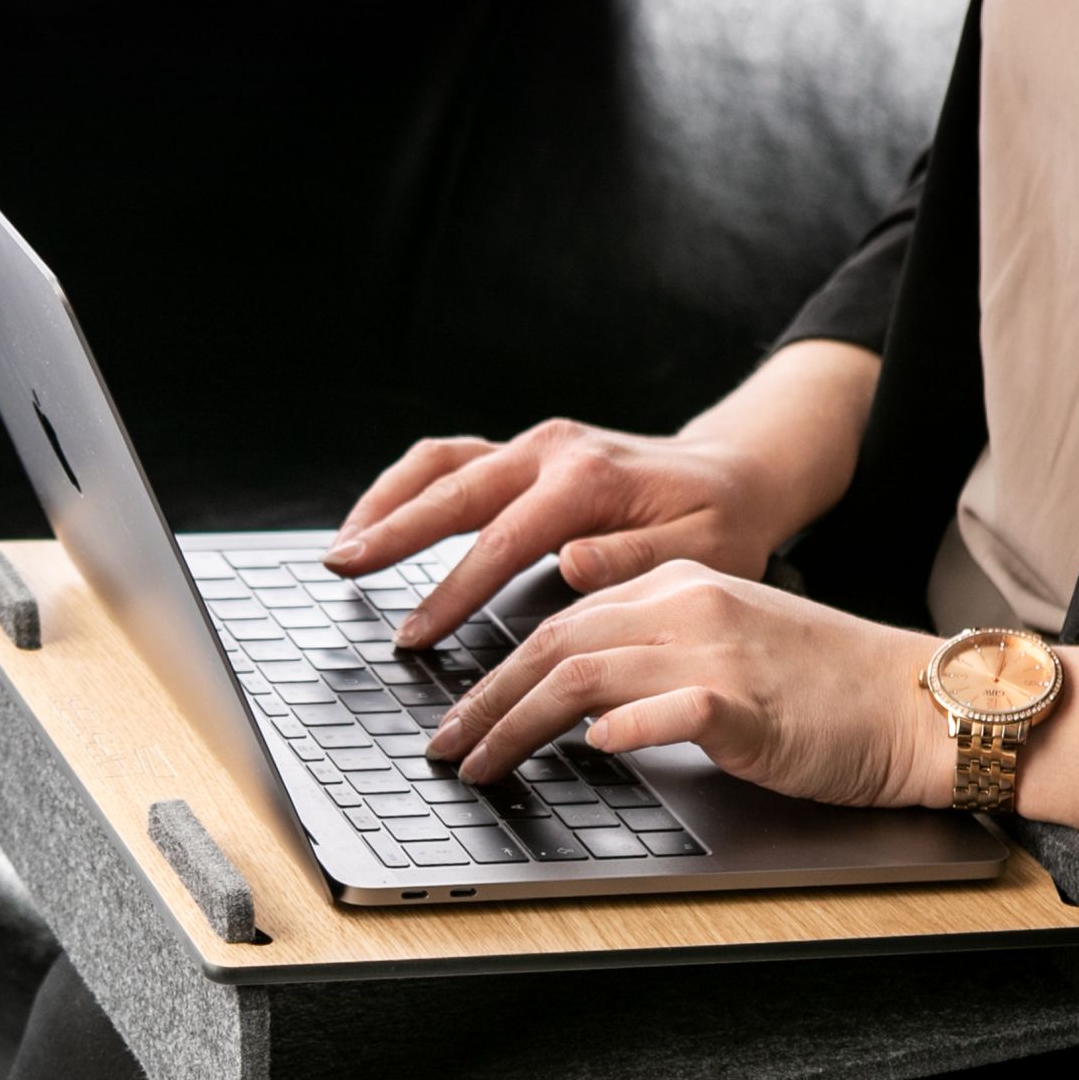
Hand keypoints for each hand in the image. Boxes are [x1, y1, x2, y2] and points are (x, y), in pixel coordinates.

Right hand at [323, 339, 880, 646]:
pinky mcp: (523, 452)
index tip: (415, 634)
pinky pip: (450, 461)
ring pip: (439, 463)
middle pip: (451, 489)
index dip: (451, 591)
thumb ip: (633, 561)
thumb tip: (570, 563)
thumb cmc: (722, 523)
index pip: (502, 541)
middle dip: (390, 532)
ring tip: (344, 547)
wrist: (738, 473)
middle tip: (341, 569)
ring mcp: (534, 445)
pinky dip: (406, 488)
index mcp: (590, 479)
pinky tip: (378, 522)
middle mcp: (553, 450)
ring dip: (384, 501)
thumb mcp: (703, 554)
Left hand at [423, 561, 946, 810]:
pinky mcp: (749, 702)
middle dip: (482, 702)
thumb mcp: (718, 650)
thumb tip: (570, 706)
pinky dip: (621, 728)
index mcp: (674, 588)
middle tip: (441, 747)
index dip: (492, 674)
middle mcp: (685, 606)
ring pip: (584, 674)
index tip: (453, 717)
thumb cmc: (818, 688)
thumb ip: (644, 660)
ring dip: (516, 724)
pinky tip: (589, 751)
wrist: (917, 701)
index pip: (557, 624)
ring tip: (478, 764)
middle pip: (552, 646)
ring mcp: (716, 650)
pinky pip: (668, 708)